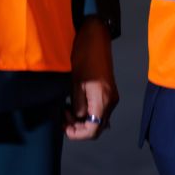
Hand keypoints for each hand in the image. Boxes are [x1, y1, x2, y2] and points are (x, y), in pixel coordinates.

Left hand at [63, 18, 118, 141]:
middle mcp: (110, 102)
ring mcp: (111, 98)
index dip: (77, 134)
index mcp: (103, 100)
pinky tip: (74, 105)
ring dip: (81, 120)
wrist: (96, 40)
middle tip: (63, 117)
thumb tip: (78, 118)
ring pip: (97, 120)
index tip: (64, 126)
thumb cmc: (85, 57)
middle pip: (96, 127)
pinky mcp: (108, 93)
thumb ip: (78, 104)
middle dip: (78, 128)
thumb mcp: (77, 83)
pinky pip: (98, 111)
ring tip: (66, 110)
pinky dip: (86, 113)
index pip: (93, 130)